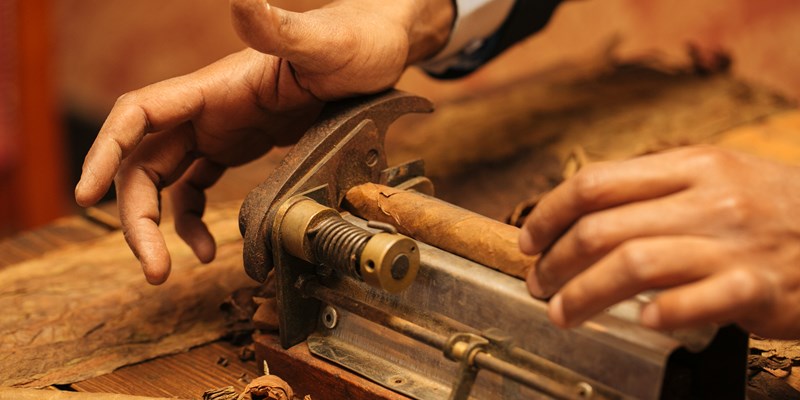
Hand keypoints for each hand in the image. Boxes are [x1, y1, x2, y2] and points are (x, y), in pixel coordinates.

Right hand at [75, 0, 452, 283]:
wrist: (378, 52)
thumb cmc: (354, 43)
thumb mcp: (323, 45)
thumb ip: (280, 30)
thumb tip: (242, 1)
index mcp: (214, 86)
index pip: (139, 114)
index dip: (106, 152)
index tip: (88, 195)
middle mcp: (207, 108)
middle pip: (144, 161)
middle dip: (137, 216)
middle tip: (154, 269)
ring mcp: (220, 127)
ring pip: (165, 179)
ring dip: (157, 226)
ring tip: (168, 270)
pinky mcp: (238, 144)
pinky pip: (197, 185)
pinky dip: (192, 220)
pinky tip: (209, 248)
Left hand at [519, 146, 799, 338]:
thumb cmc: (773, 208)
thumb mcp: (718, 175)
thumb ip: (656, 188)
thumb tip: (582, 212)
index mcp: (693, 165)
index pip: (595, 183)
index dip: (549, 212)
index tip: (530, 239)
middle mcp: (709, 199)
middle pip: (603, 228)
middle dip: (555, 261)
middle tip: (539, 283)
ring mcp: (734, 244)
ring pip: (634, 265)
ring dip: (584, 293)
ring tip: (563, 311)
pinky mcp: (758, 289)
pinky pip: (695, 303)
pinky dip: (658, 314)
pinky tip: (640, 322)